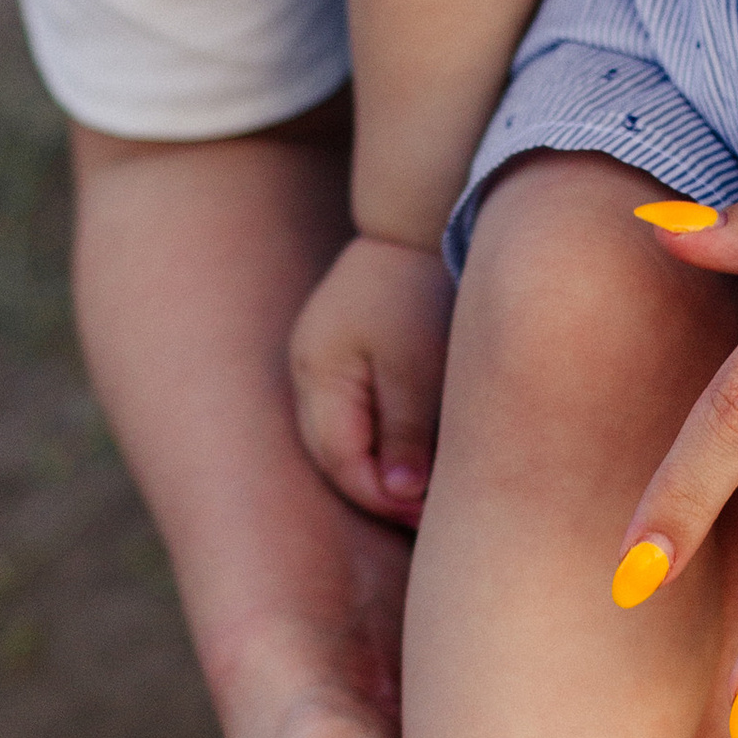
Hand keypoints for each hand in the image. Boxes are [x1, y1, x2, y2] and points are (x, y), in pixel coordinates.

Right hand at [288, 232, 453, 519]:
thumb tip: (400, 495)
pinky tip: (416, 450)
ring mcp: (320, 359)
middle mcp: (307, 371)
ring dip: (379, 468)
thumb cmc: (422, 290)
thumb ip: (407, 432)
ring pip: (341, 438)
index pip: (341, 463)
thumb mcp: (419, 366)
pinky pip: (354, 413)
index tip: (430, 515)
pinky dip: (380, 438)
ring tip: (425, 490)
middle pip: (333, 457)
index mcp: (319, 374)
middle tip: (429, 515)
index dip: (384, 499)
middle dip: (379, 492)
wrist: (420, 221)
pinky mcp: (341, 351)